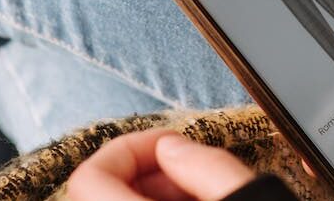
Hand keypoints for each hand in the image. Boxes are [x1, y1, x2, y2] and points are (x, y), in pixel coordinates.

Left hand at [68, 129, 253, 200]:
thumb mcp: (244, 194)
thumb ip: (207, 165)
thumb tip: (172, 145)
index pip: (89, 177)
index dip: (128, 147)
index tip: (168, 140)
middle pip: (101, 187)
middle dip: (147, 166)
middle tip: (191, 166)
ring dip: (154, 187)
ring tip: (200, 189)